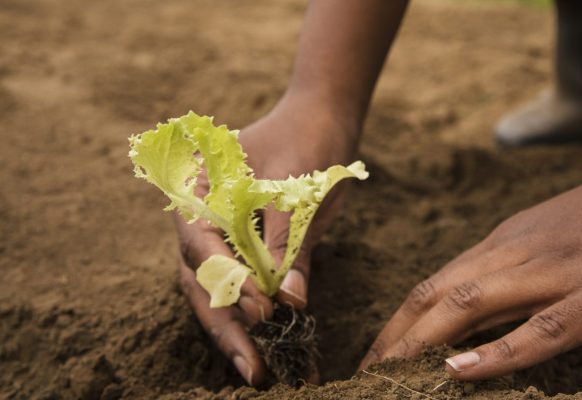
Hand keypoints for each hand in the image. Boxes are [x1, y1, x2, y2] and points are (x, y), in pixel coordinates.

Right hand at [175, 95, 358, 385]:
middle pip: (200, 279)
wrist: (324, 120)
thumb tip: (289, 302)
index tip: (261, 308)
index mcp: (197, 188)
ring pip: (217, 293)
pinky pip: (244, 290)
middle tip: (254, 367)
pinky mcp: (245, 253)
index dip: (227, 280)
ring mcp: (220, 237)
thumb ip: (289, 245)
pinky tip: (275, 350)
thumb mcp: (301, 190)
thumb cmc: (309, 142)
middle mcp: (199, 218)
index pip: (200, 242)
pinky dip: (258, 320)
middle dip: (226, 326)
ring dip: (238, 333)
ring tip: (262, 371)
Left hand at [361, 147, 581, 379]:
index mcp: (510, 241)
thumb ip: (520, 266)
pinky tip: (461, 371)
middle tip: (361, 377)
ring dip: (423, 346)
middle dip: (394, 340)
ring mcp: (562, 273)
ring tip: (386, 379)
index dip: (398, 322)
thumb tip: (485, 304)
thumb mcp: (558, 235)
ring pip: (474, 307)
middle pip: (438, 295)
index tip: (373, 355)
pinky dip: (498, 351)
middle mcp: (522, 253)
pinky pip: (543, 327)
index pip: (436, 283)